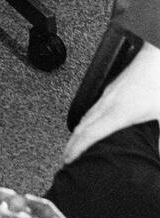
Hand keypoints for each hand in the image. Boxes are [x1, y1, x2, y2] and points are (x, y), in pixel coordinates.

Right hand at [63, 42, 159, 164]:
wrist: (155, 57)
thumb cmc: (157, 83)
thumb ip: (159, 141)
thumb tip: (157, 157)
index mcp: (119, 113)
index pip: (90, 134)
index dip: (77, 148)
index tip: (69, 159)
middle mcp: (108, 103)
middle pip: (81, 126)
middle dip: (71, 144)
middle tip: (66, 158)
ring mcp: (108, 95)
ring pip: (85, 116)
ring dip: (77, 133)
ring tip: (74, 144)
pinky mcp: (111, 89)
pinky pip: (91, 108)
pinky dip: (85, 121)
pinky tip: (90, 124)